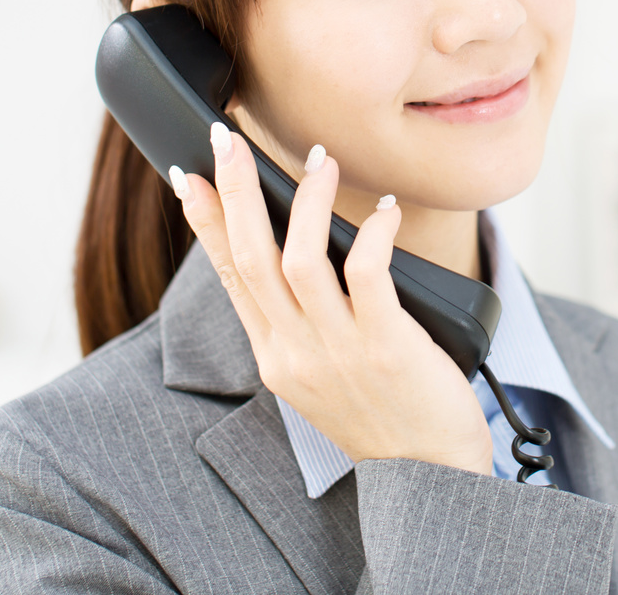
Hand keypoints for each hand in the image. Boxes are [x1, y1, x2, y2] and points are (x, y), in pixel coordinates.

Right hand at [171, 123, 492, 476]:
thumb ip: (301, 325)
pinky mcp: (385, 345)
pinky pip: (368, 273)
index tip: (186, 175)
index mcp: (276, 357)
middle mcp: (296, 352)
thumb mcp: (321, 378)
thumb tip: (293, 258)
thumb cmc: (386, 419)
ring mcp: (337, 350)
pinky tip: (386, 211)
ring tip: (319, 158)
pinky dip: (373, 233)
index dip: (205, 222)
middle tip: (226, 138)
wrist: (431, 480)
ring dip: (307, 201)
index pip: (229, 276)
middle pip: (250, 257)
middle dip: (234, 191)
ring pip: (299, 259)